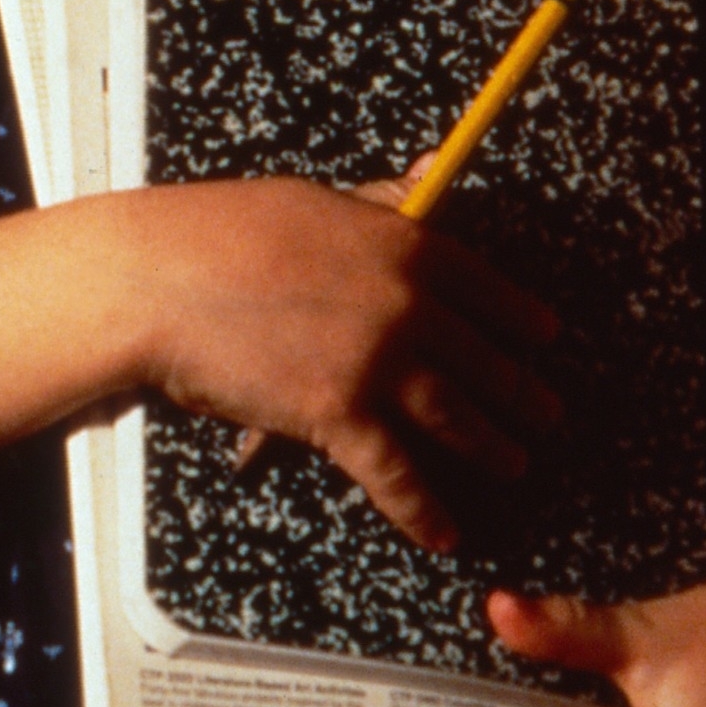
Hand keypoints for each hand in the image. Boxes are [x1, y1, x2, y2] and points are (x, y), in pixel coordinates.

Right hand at [124, 174, 563, 551]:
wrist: (159, 280)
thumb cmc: (220, 232)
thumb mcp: (312, 201)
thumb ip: (379, 203)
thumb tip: (431, 173)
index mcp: (405, 245)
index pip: (489, 289)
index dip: (524, 320)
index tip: (545, 339)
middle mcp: (407, 306)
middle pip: (486, 361)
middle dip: (523, 395)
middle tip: (546, 415)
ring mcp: (378, 365)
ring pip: (458, 419)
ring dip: (494, 449)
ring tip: (516, 465)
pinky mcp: (341, 417)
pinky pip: (398, 475)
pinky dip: (425, 511)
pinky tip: (444, 533)